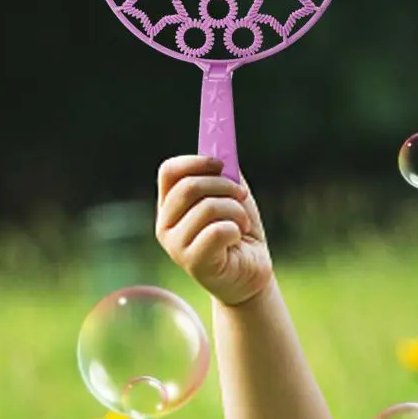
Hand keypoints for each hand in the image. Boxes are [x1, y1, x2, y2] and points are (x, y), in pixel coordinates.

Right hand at [156, 154, 272, 307]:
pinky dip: (235, 229)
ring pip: (207, 208)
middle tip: (242, 196)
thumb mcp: (232, 197)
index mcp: (170, 205)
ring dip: (236, 211)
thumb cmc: (239, 234)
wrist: (251, 274)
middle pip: (188, 187)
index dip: (196, 162)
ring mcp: (175, 245)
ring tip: (243, 224)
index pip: (169, 171)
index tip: (222, 165)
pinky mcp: (192, 262)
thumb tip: (222, 143)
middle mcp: (166, 225)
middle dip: (224, 186)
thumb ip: (224, 173)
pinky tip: (237, 240)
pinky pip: (217, 231)